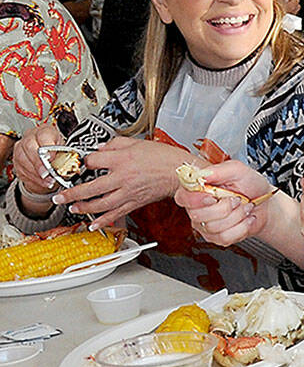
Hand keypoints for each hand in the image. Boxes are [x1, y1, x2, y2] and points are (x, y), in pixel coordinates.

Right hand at [13, 123, 63, 193]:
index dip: (47, 147)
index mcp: (46, 131)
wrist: (50, 163)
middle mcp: (31, 137)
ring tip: (47, 180)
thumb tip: (65, 166)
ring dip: (36, 172)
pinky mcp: (16, 161)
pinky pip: (21, 169)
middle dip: (39, 162)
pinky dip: (33, 178)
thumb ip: (64, 157)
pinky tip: (42, 182)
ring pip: (22, 159)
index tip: (52, 158)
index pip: (44, 135)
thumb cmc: (59, 154)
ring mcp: (21, 148)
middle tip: (47, 172)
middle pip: (29, 146)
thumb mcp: (66, 153)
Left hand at [55, 138, 190, 229]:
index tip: (82, 162)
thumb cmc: (164, 157)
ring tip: (72, 208)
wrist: (180, 172)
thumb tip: (102, 148)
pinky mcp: (135, 202)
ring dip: (83, 207)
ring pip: (100, 204)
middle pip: (90, 188)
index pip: (93, 161)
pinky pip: (116, 214)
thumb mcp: (138, 143)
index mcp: (122, 160)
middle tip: (59, 197)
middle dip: (71, 193)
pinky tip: (94, 224)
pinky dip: (103, 221)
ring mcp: (128, 192)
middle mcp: (122, 178)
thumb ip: (116, 144)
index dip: (84, 161)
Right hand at [174, 159, 271, 244]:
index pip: (183, 197)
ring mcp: (205, 224)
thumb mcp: (238, 170)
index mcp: (198, 189)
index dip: (196, 199)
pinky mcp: (216, 237)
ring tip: (244, 207)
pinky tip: (245, 219)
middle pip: (198, 215)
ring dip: (237, 216)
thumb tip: (202, 174)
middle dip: (225, 207)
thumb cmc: (250, 185)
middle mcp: (198, 208)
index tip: (212, 196)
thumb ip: (219, 170)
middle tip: (238, 199)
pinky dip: (241, 228)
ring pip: (213, 227)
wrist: (265, 203)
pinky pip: (224, 238)